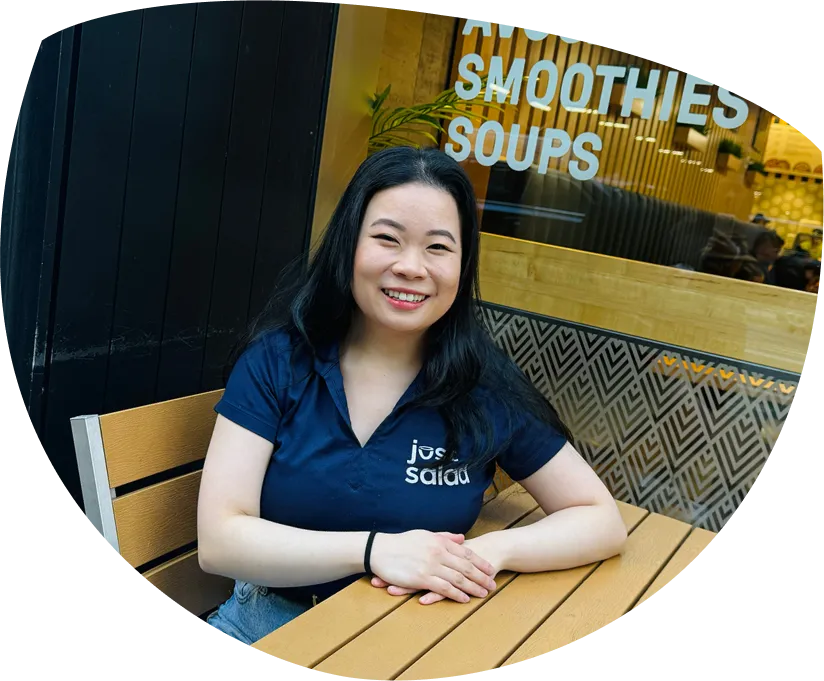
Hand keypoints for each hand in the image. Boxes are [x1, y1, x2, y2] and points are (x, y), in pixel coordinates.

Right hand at [368, 531, 497, 603]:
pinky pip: (444, 588)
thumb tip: (462, 537)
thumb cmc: (401, 542)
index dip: (480, 562)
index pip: (466, 552)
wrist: (379, 549)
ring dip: (473, 587)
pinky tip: (465, 599)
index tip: (490, 569)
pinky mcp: (422, 578)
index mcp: (439, 541)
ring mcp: (430, 565)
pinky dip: (456, 594)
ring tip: (484, 593)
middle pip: (466, 566)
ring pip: (458, 578)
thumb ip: (445, 536)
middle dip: (481, 576)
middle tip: (493, 584)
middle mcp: (438, 552)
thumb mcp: (425, 534)